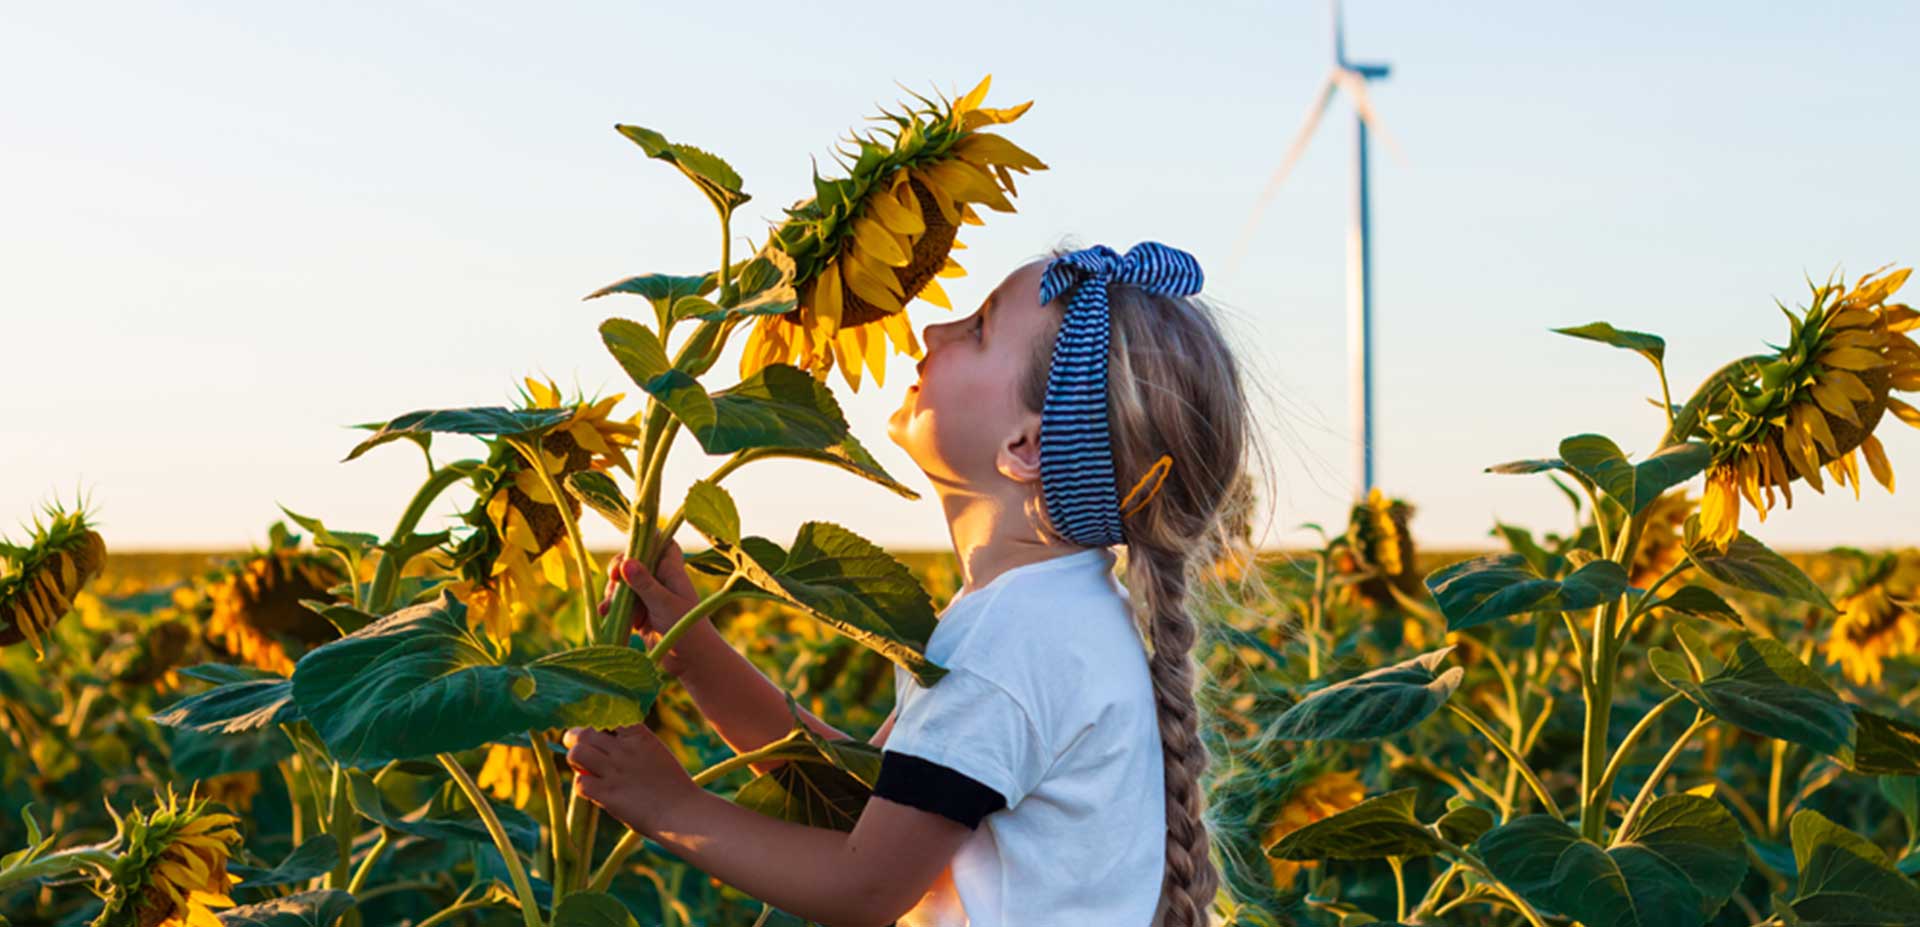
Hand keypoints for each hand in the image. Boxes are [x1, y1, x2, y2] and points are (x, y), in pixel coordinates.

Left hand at [564, 723, 699, 835]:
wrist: (683, 813)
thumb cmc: (674, 787)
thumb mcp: (656, 753)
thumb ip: (632, 746)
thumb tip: (604, 747)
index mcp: (640, 736)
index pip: (607, 716)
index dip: (596, 722)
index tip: (594, 730)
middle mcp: (624, 750)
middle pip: (585, 733)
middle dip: (575, 738)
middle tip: (574, 745)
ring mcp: (615, 771)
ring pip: (577, 753)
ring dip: (575, 759)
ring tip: (581, 767)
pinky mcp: (608, 794)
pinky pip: (580, 783)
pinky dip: (582, 786)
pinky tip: (593, 791)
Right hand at [600, 541, 704, 674]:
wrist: (692, 661)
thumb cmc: (686, 627)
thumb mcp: (664, 603)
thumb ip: (644, 583)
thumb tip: (626, 562)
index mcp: (671, 569)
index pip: (659, 542)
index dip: (642, 542)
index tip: (627, 556)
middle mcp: (660, 579)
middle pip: (633, 562)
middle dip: (619, 571)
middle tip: (613, 580)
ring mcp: (649, 596)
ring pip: (624, 585)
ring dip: (613, 594)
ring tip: (609, 609)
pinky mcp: (640, 613)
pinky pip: (621, 604)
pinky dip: (613, 608)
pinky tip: (605, 615)